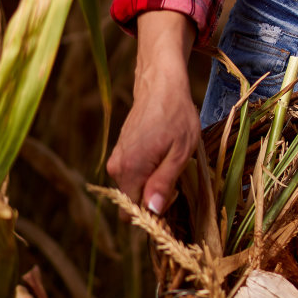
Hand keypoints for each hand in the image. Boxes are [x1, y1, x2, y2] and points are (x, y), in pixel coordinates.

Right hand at [106, 11, 198, 215]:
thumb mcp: (180, 152)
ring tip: (169, 161)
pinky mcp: (120, 153)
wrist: (160, 85)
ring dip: (152, 184)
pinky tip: (161, 156)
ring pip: (133, 188)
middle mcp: (117, 168)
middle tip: (174, 175)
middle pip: (133, 202)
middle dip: (154, 198)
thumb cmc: (176, 116)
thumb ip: (164, 182)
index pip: (136, 212)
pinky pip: (132, 176)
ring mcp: (116, 160)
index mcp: (131, 170)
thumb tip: (152, 211)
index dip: (156, 210)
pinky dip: (147, 173)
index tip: (173, 192)